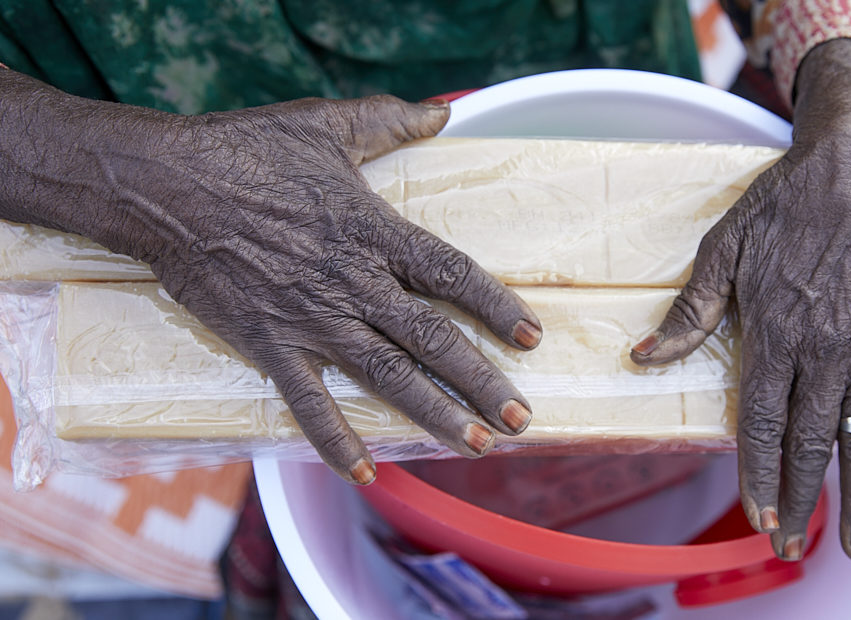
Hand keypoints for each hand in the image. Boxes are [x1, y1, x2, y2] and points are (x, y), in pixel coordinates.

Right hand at [0, 71, 540, 484]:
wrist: (165, 185)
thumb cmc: (245, 149)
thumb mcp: (327, 124)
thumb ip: (390, 122)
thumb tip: (444, 111)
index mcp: (374, 232)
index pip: (452, 275)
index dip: (496, 307)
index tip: (531, 336)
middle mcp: (355, 283)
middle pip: (433, 339)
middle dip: (481, 381)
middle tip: (519, 417)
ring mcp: (314, 318)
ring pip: (389, 376)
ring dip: (435, 414)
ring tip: (475, 444)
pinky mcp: (270, 343)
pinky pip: (309, 402)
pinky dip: (335, 439)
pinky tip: (363, 473)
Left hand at [631, 39, 850, 560]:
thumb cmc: (781, 209)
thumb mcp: (722, 252)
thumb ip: (689, 314)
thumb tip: (643, 358)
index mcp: (775, 333)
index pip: (761, 423)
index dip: (756, 474)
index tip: (755, 516)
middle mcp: (823, 349)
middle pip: (811, 441)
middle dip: (800, 499)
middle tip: (793, 547)